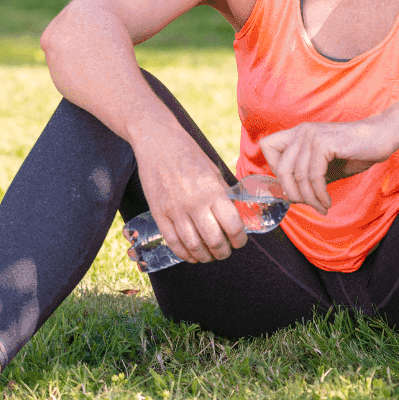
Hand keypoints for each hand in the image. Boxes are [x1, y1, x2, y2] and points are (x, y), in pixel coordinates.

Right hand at [134, 124, 245, 262]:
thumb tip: (235, 214)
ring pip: (193, 245)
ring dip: (204, 256)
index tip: (240, 242)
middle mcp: (195, 203)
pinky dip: (184, 253)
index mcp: (213, 191)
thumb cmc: (189, 154)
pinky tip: (191, 255)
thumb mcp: (214, 171)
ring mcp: (175, 210)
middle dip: (223, 252)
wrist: (158, 142)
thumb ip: (223, 194)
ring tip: (210, 256)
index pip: (233, 226)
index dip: (239, 240)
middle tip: (226, 252)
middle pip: (214, 241)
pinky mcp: (158, 213)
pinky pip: (172, 241)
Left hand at [259, 118, 395, 214]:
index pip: (267, 146)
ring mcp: (312, 135)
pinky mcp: (324, 143)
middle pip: (281, 168)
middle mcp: (302, 131)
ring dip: (310, 198)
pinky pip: (314, 176)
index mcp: (298, 133)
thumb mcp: (324, 166)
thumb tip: (290, 197)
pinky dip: (319, 194)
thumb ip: (306, 176)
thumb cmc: (354, 152)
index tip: (292, 185)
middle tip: (308, 205)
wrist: (381, 137)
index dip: (275, 168)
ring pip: (299, 176)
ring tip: (321, 207)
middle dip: (293, 193)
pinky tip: (327, 201)